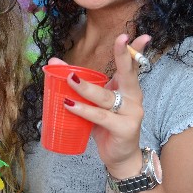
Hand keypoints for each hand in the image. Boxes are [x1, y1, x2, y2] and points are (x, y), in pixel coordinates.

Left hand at [60, 34, 151, 176]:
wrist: (121, 158)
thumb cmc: (108, 127)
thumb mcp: (97, 104)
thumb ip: (82, 86)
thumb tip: (54, 63)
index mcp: (128, 89)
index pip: (132, 65)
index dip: (134, 49)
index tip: (137, 35)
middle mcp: (133, 98)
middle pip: (128, 74)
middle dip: (124, 55)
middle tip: (121, 38)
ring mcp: (131, 114)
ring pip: (105, 97)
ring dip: (86, 88)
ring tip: (70, 79)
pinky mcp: (124, 129)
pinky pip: (101, 117)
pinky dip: (84, 111)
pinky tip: (70, 105)